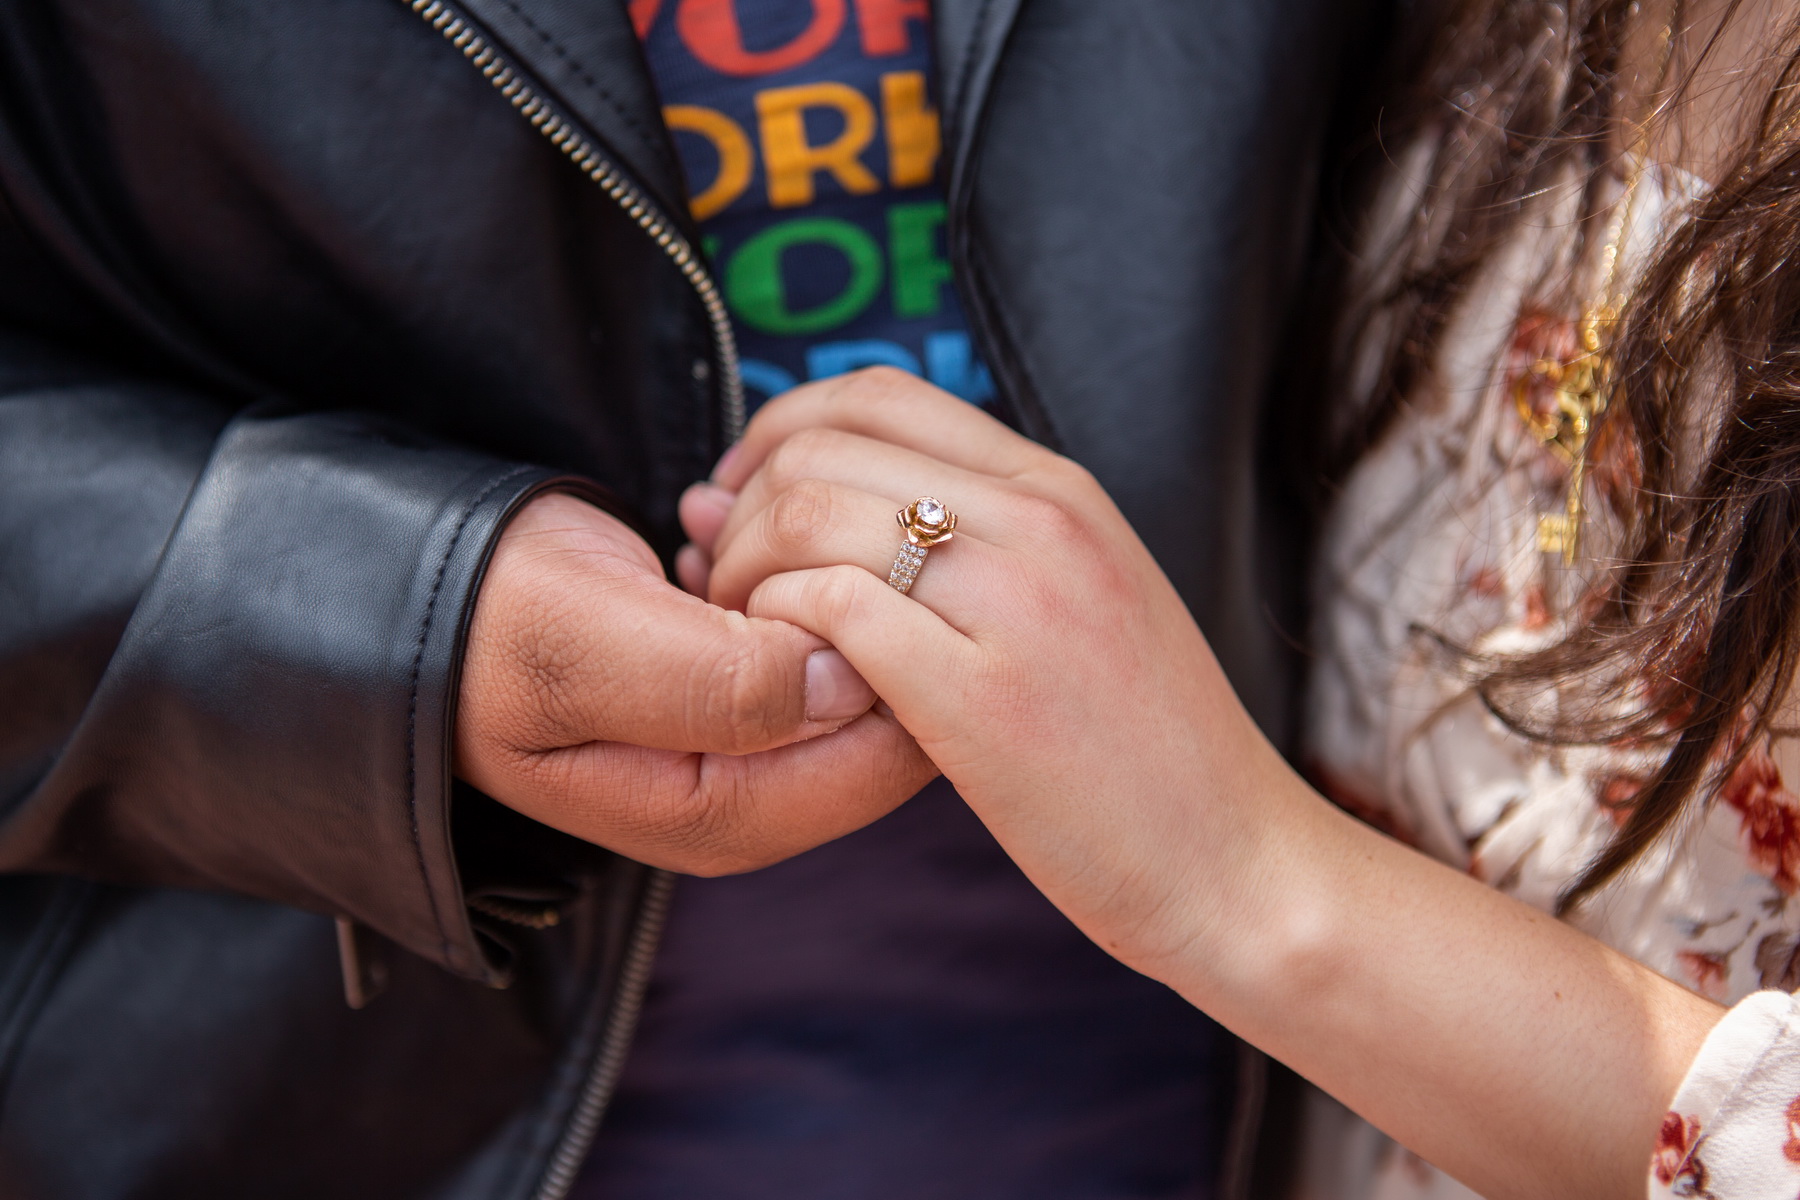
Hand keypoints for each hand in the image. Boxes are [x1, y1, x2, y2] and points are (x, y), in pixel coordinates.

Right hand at [456, 491, 936, 875]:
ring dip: (825, 587)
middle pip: (891, 717)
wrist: (424, 588)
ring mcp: (755, 749)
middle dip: (863, 616)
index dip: (893, 655)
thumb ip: (727, 683)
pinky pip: (824, 637)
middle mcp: (757, 798)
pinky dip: (795, 577)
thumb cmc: (494, 621)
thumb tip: (859, 680)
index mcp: (727, 818)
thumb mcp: (593, 651)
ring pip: (864, 667)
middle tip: (778, 539)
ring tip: (728, 538)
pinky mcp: (747, 693)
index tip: (833, 566)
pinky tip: (720, 541)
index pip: (887, 757)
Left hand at [687, 368, 1255, 961]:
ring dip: (744, 574)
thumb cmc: (1138, 748)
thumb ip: (962, 545)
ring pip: (811, 516)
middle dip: (741, 510)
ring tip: (746, 638)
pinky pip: (832, 609)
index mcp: (1061, 490)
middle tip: (726, 586)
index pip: (876, 392)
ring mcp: (1019, 603)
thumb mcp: (1076, 605)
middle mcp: (1042, 521)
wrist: (1237, 863)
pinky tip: (785, 678)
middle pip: (822, 448)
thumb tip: (781, 500)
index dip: (777, 433)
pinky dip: (775, 632)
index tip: (747, 503)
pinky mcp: (985, 698)